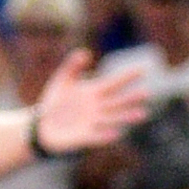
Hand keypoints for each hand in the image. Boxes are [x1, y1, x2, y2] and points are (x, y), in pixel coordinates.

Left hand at [28, 46, 154, 154]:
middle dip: (131, 98)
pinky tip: (117, 132)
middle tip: (146, 93)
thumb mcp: (62, 80)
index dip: (127, 76)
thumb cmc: (54, 102)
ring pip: (113, 118)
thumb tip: (85, 52)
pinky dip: (107, 135)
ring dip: (127, 117)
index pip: (114, 83)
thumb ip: (72, 66)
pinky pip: (98, 136)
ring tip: (142, 114)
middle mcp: (98, 107)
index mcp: (94, 92)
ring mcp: (93, 122)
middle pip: (118, 102)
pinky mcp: (85, 136)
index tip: (142, 69)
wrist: (42, 125)